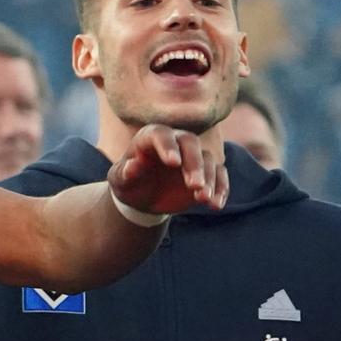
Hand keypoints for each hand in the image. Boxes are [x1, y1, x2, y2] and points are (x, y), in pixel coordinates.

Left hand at [107, 124, 228, 214]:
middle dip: (194, 164)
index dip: (167, 147)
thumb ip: (125, 173)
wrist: (144, 196)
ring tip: (204, 199)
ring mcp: (192, 156)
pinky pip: (220, 175)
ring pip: (208, 159)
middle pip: (190, 143)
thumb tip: (132, 165)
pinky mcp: (206, 172)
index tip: (173, 163)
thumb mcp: (120, 181)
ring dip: (209, 179)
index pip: (160, 135)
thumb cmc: (129, 184)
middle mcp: (175, 142)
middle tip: (194, 185)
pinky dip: (221, 189)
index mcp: (150, 137)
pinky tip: (216, 205)